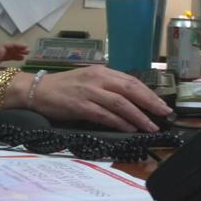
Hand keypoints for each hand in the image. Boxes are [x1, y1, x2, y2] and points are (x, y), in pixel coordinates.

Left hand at [0, 42, 28, 69]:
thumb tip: (4, 48)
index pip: (4, 47)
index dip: (15, 46)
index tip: (25, 48)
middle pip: (5, 51)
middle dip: (16, 50)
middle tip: (28, 52)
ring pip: (3, 58)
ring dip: (14, 56)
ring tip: (23, 58)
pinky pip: (1, 66)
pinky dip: (9, 65)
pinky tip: (14, 70)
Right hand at [30, 65, 172, 132]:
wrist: (36, 90)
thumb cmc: (62, 87)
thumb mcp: (87, 80)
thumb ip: (106, 87)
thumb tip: (130, 101)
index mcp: (101, 71)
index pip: (131, 81)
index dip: (149, 93)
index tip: (162, 104)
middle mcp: (97, 79)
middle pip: (130, 89)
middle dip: (150, 103)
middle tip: (164, 114)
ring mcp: (89, 92)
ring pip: (121, 103)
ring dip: (139, 116)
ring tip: (151, 126)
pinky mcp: (80, 105)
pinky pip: (105, 115)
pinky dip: (120, 122)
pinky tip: (130, 128)